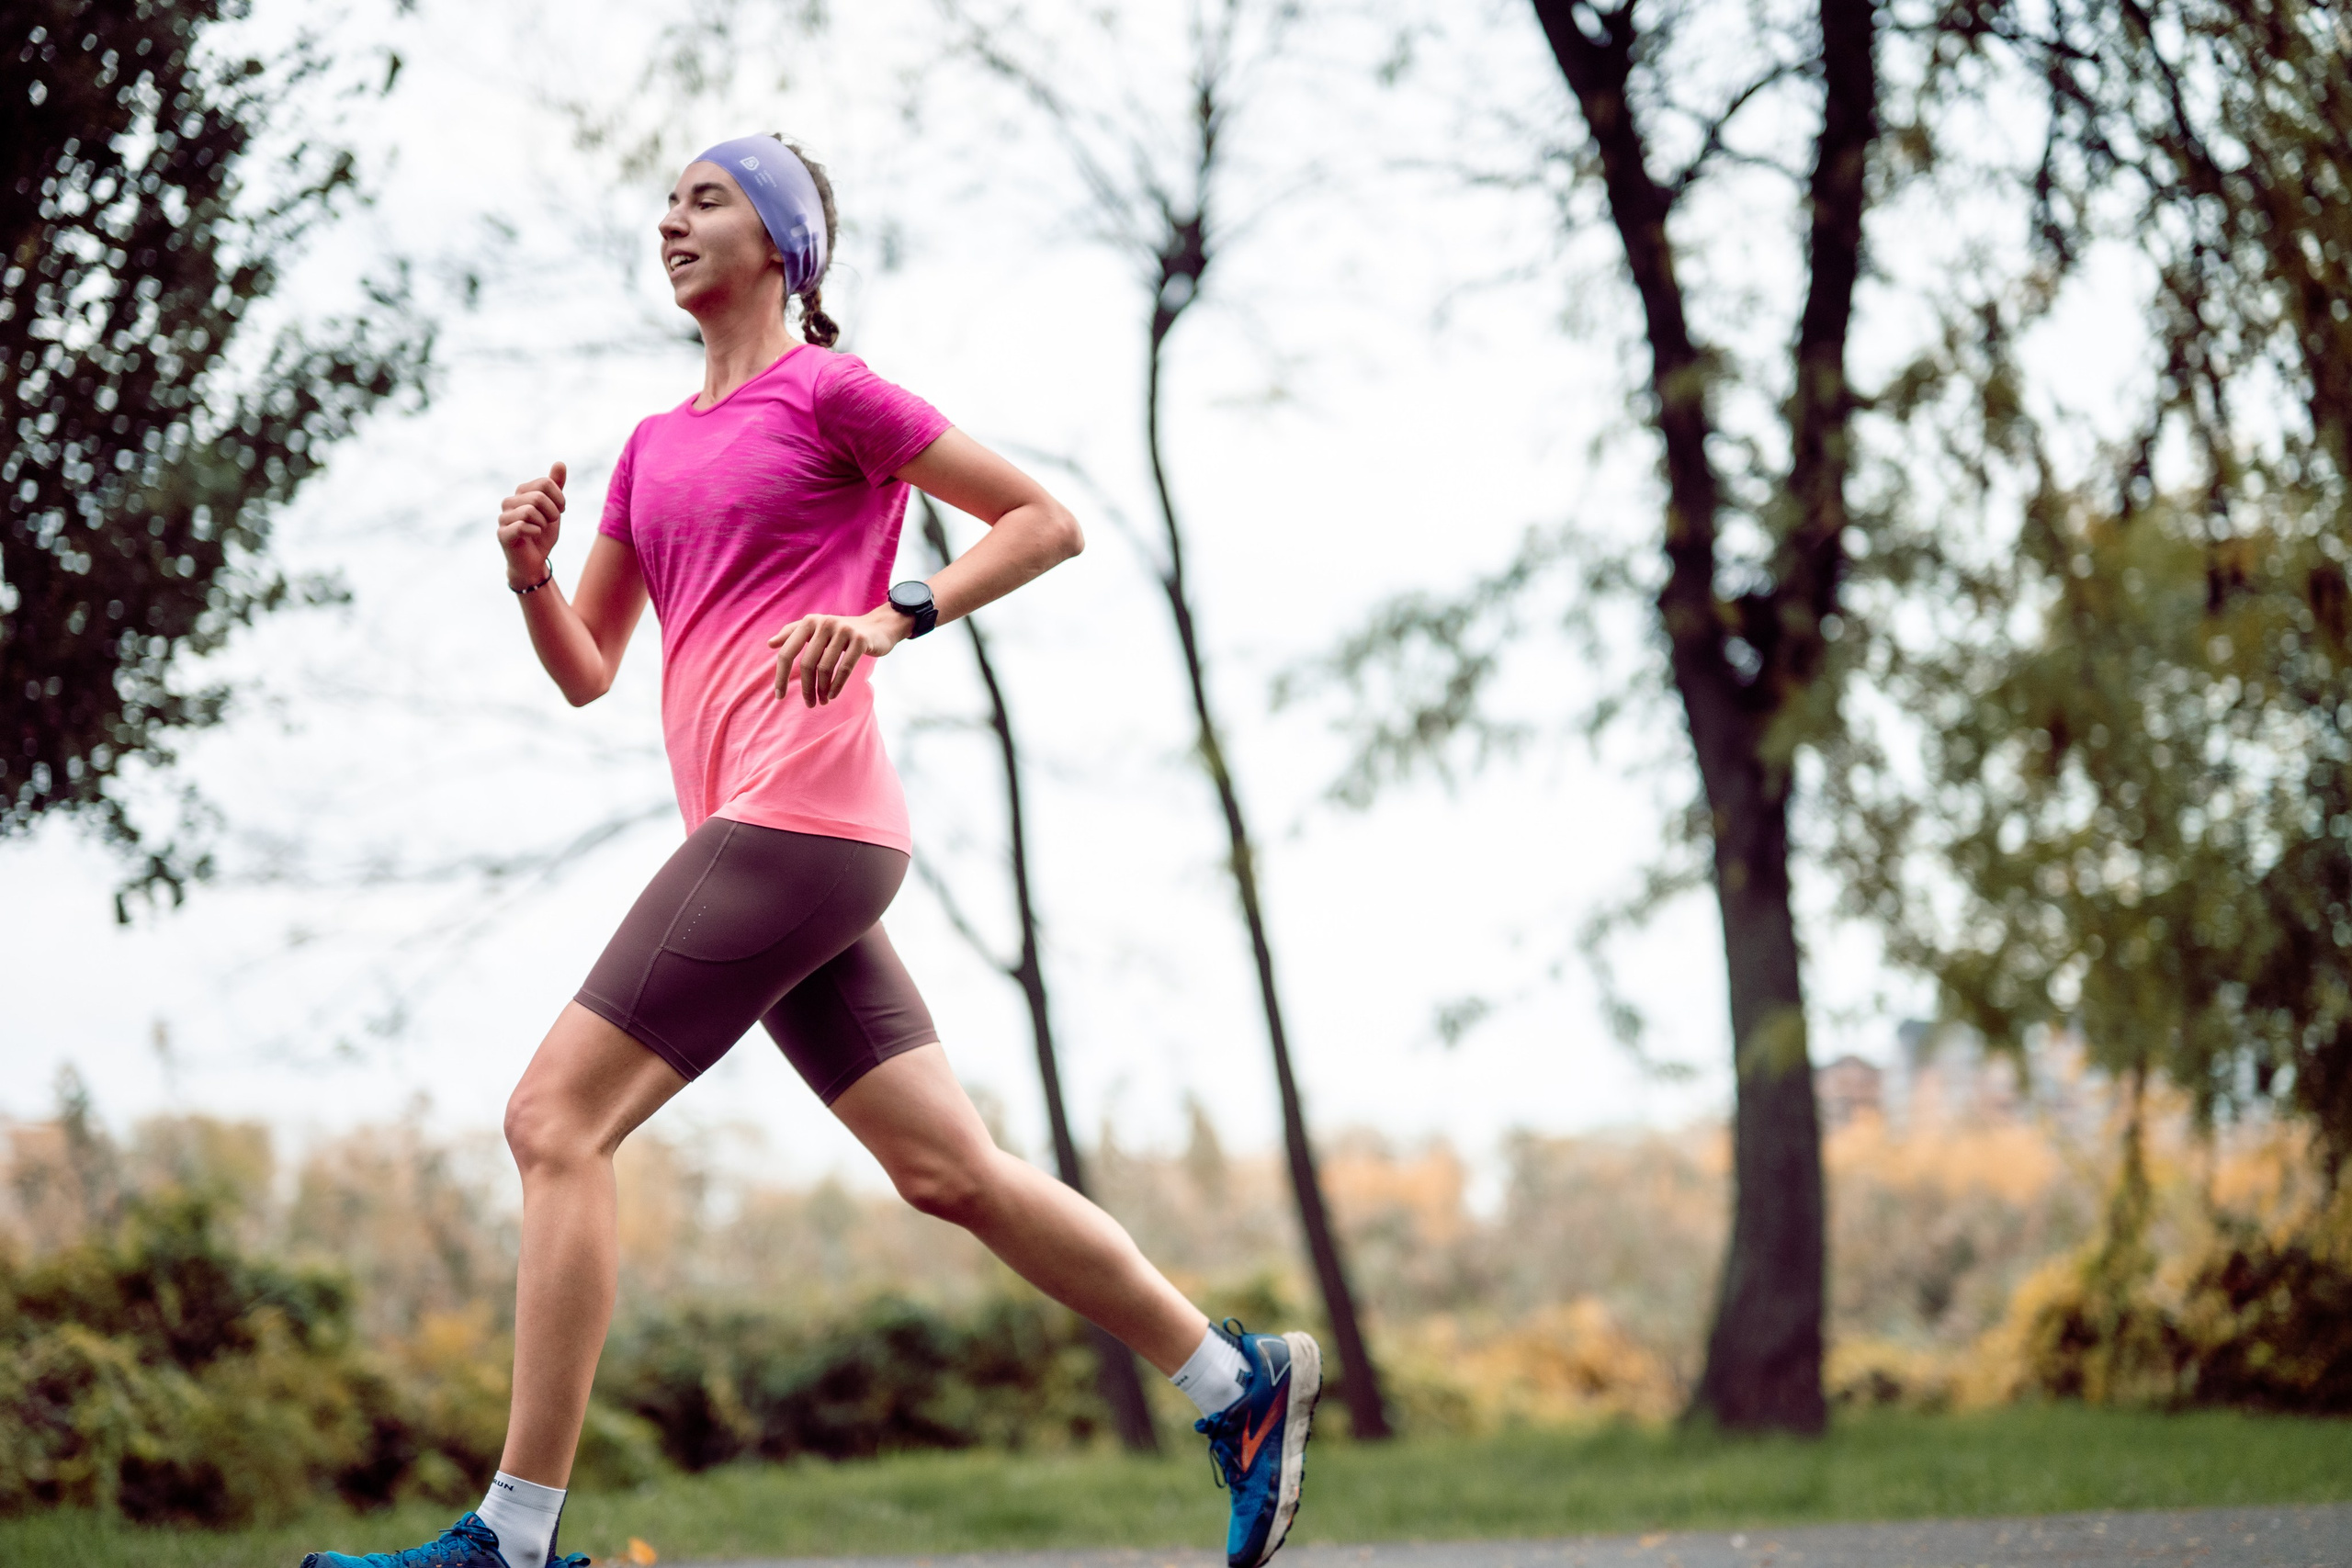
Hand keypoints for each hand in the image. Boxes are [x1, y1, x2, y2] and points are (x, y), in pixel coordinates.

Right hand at [498, 462, 566, 585]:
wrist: (534, 561)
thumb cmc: (542, 533)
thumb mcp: (554, 508)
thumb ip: (556, 486)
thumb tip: (560, 463)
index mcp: (521, 492)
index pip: (545, 483)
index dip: (559, 498)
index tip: (560, 509)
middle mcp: (509, 501)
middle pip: (538, 496)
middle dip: (553, 511)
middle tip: (551, 522)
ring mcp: (503, 517)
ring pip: (530, 510)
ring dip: (544, 523)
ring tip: (541, 529)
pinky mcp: (502, 534)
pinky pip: (522, 526)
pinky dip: (535, 531)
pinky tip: (534, 535)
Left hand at [768, 605, 909, 707]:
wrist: (879, 627)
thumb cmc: (843, 632)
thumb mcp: (817, 629)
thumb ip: (793, 633)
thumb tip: (769, 644)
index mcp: (809, 622)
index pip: (788, 652)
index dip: (781, 676)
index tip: (779, 696)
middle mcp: (824, 623)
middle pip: (807, 664)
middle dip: (807, 688)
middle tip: (809, 704)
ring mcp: (843, 631)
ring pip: (825, 668)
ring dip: (822, 689)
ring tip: (822, 701)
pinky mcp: (860, 640)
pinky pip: (844, 668)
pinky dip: (836, 686)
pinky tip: (832, 695)